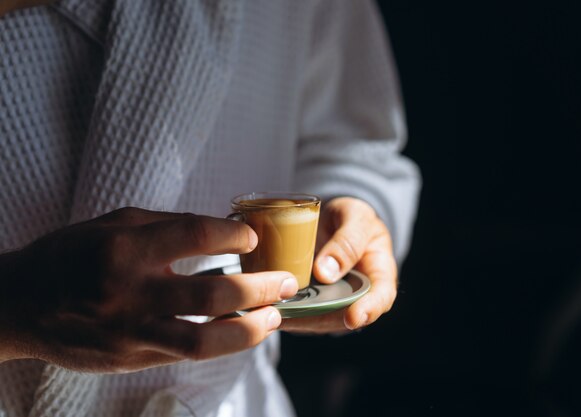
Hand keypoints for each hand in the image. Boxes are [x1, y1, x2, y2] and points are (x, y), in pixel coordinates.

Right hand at [0, 207, 298, 371]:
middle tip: (286, 281)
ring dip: (250, 330)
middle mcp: (130, 293)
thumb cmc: (72, 254)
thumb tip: (221, 229)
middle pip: (211, 296)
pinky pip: (186, 355)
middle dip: (260, 288)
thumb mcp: (114, 223)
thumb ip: (167, 224)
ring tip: (276, 317)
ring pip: (204, 341)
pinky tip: (243, 331)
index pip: (196, 236)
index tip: (252, 237)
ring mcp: (131, 332)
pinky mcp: (132, 358)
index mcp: (125, 248)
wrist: (22, 304)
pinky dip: (221, 344)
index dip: (234, 235)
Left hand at [279, 197, 396, 332]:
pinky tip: (264, 306)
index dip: (369, 310)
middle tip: (293, 314)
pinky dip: (284, 310)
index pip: (381, 298)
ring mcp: (333, 302)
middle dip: (317, 319)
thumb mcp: (356, 217)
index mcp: (379, 274)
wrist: (335, 220)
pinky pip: (300, 311)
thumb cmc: (352, 217)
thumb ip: (347, 241)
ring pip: (316, 318)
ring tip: (272, 310)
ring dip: (295, 318)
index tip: (353, 317)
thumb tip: (326, 273)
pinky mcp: (312, 303)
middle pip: (342, 316)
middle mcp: (357, 296)